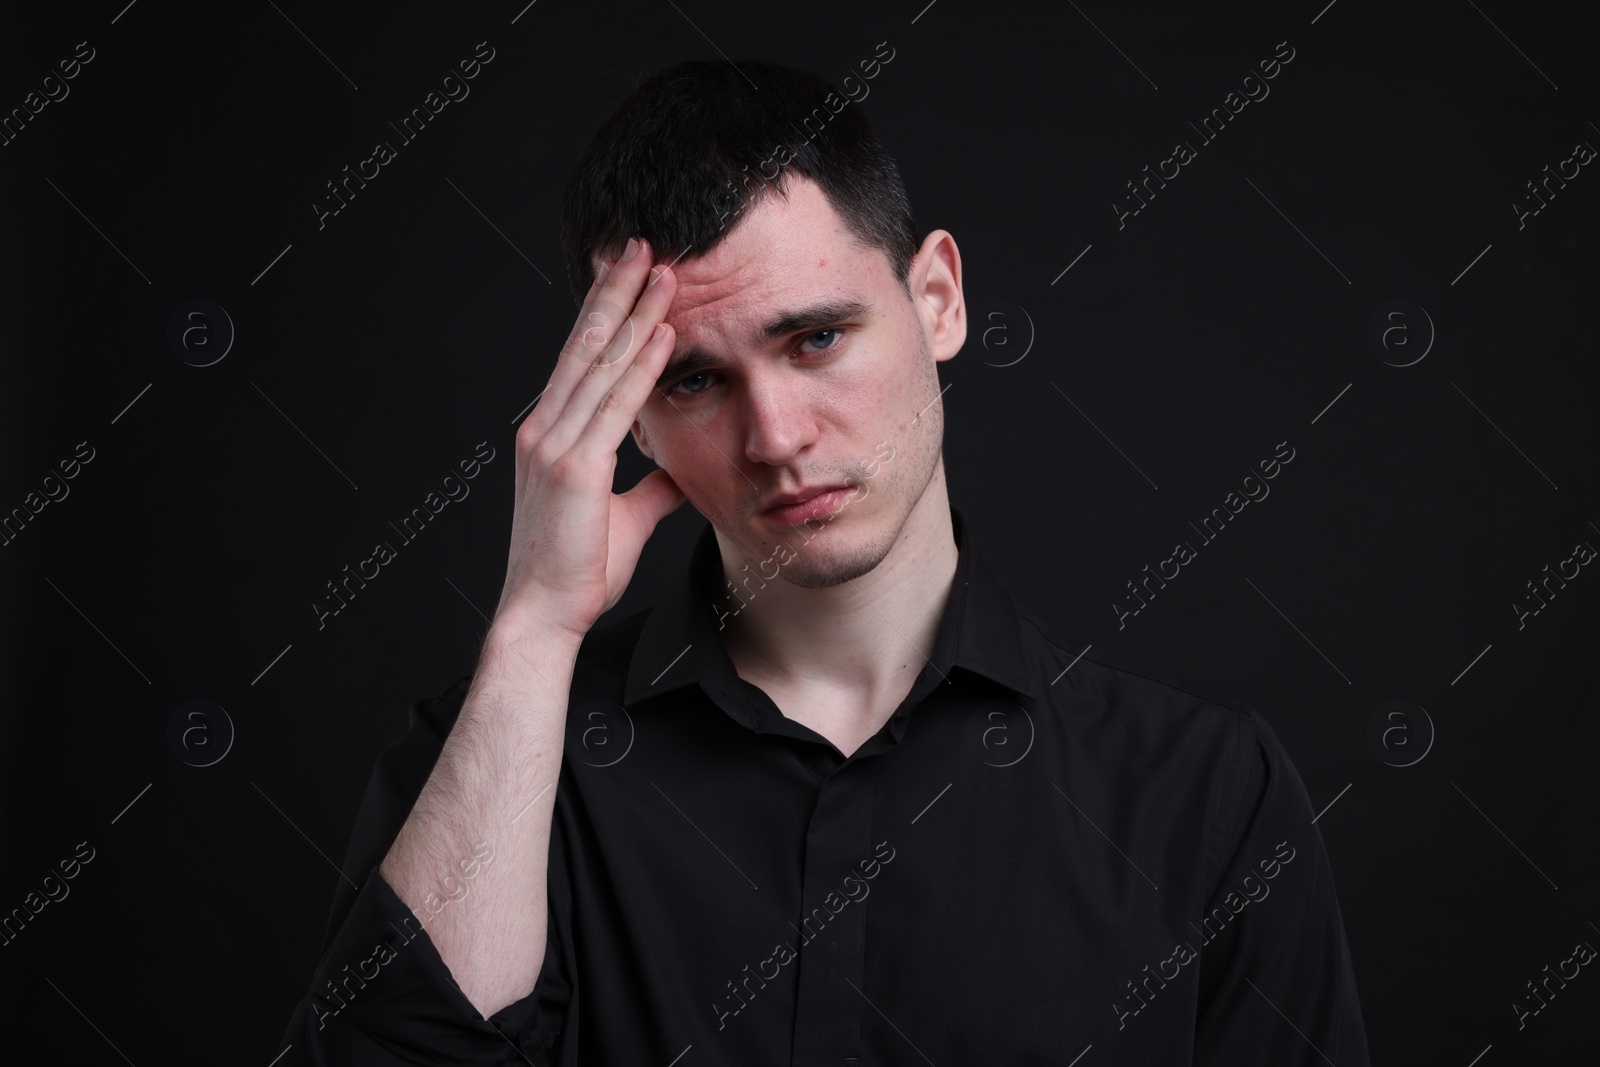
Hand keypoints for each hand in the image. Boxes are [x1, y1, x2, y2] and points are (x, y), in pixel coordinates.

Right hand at [494, 237, 682, 639]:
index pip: (581, 359)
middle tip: (643, 244)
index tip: (628, 274)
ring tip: (663, 270)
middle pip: (586, 344)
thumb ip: (650, 487)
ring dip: (635, 313)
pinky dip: (641, 365)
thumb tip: (678, 468)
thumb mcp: (624, 517)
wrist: (543, 614)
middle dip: (617, 291)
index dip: (605, 312)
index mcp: (550, 435)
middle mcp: (545, 428)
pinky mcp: (573, 467)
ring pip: (600, 363)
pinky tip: (664, 333)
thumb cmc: (577, 572)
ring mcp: (555, 444)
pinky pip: (615, 404)